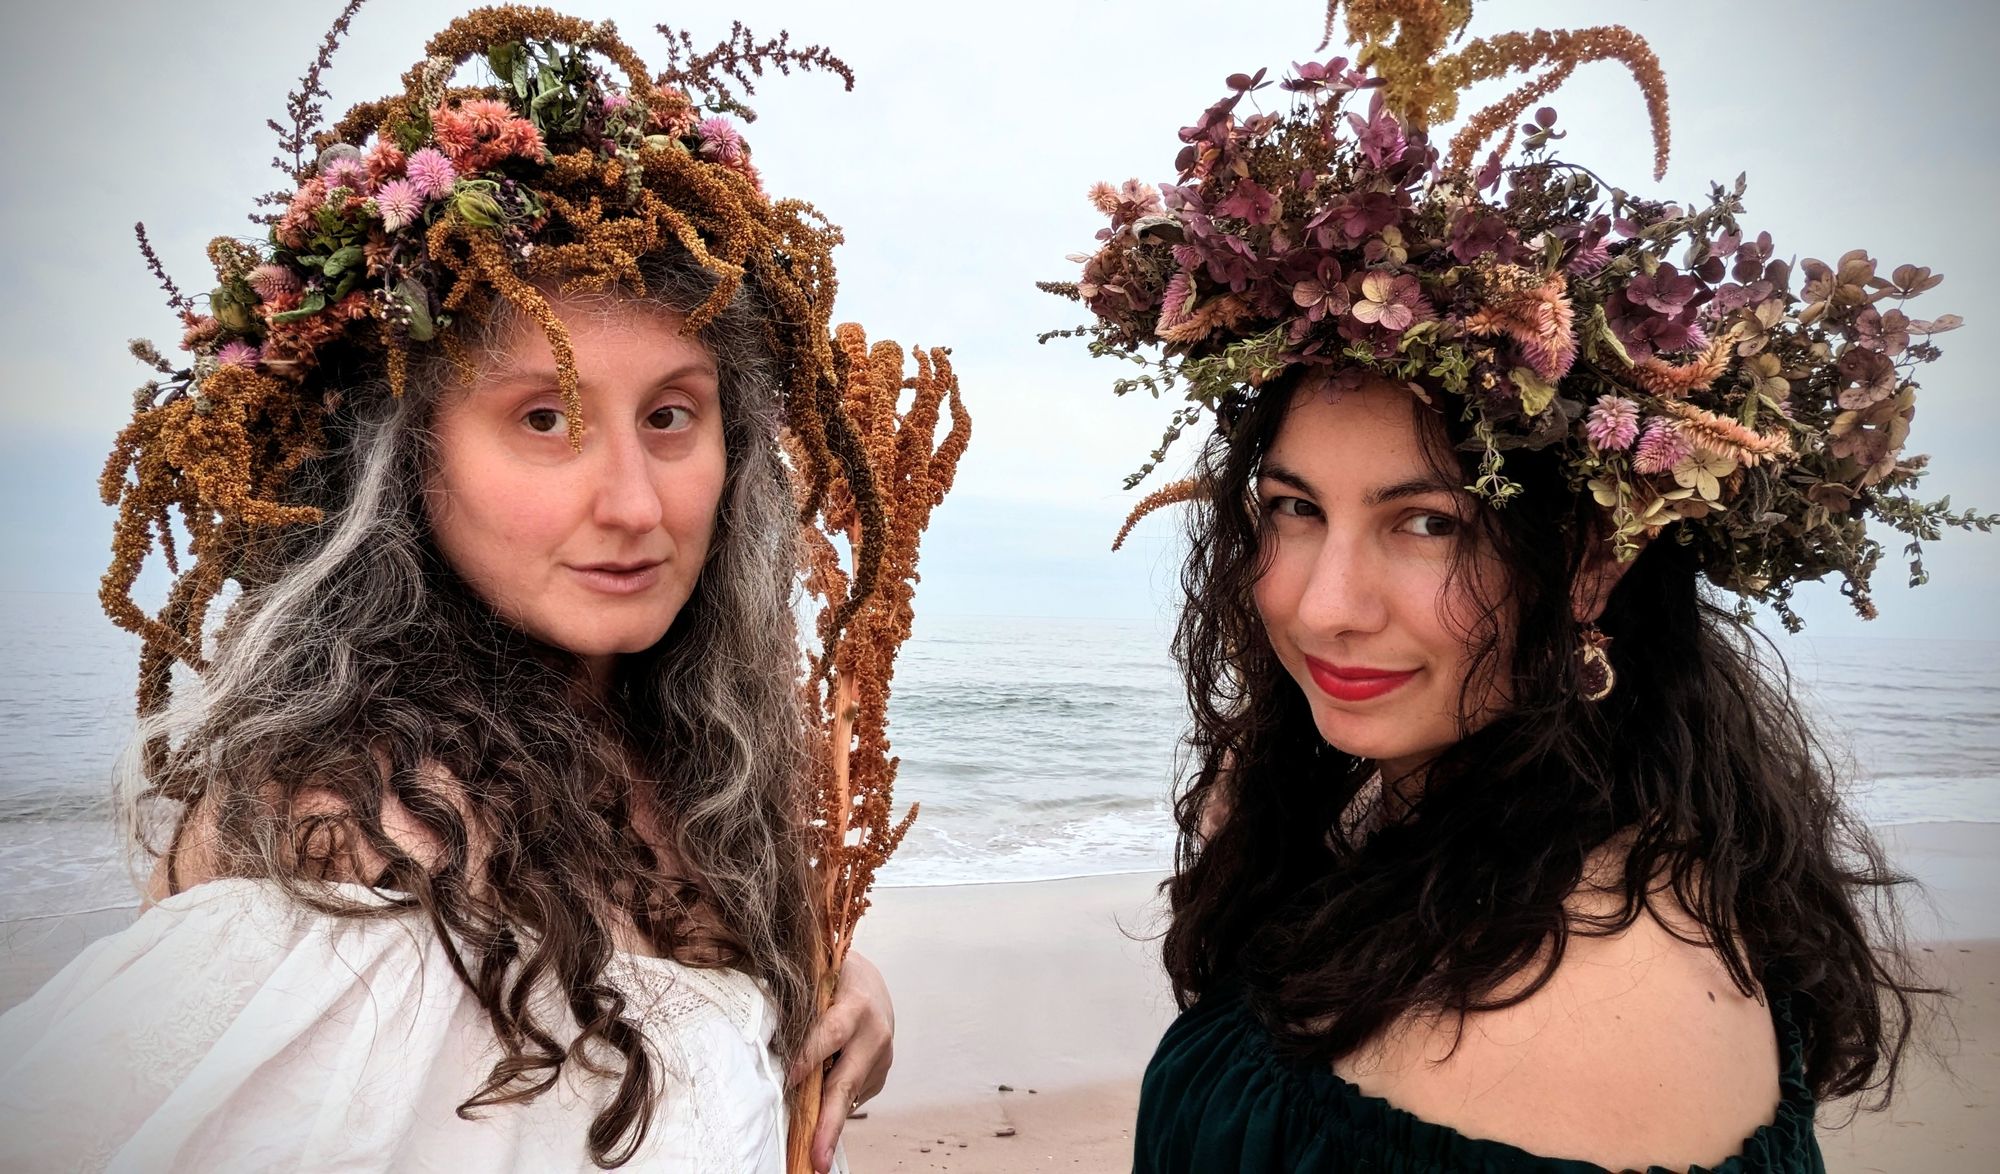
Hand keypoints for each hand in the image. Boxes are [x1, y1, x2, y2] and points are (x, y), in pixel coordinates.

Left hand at [788, 949, 893, 1172]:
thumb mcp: (816, 977)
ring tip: (813, 1153)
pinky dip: (832, 1103)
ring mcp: (882, 1058)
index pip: (831, 1035)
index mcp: (856, 1005)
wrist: (871, 982)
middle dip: (829, 1123)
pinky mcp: (881, 1074)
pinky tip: (819, 1110)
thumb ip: (797, 1003)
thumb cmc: (834, 977)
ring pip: (848, 1096)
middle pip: (846, 1082)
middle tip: (817, 1157)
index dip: (809, 1057)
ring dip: (826, 1121)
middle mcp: (874, 1034)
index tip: (790, 1080)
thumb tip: (762, 1034)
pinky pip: (852, 1095)